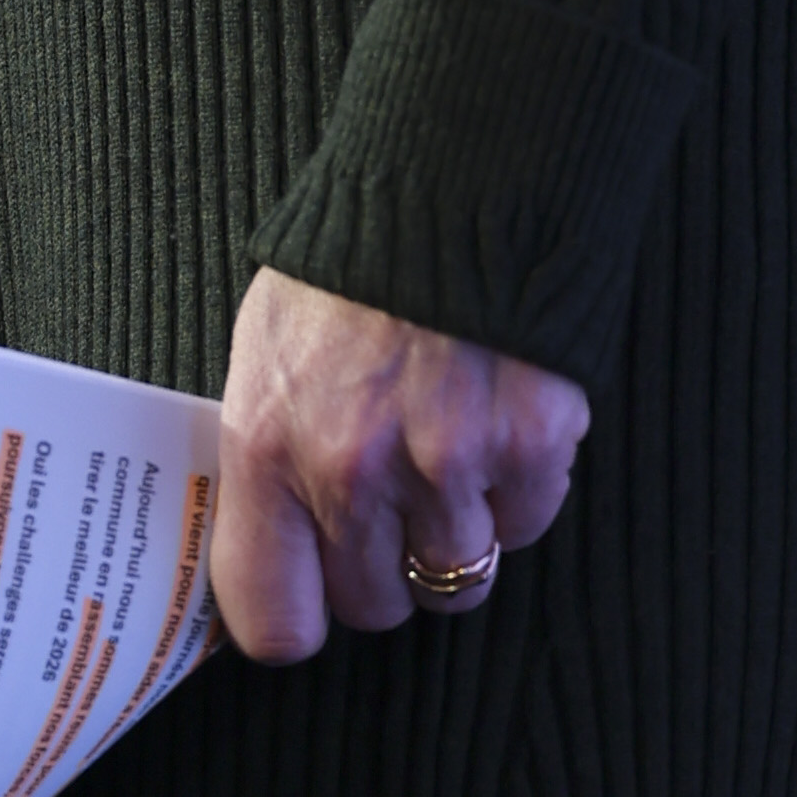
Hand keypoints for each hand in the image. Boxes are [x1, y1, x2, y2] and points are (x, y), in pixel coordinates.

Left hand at [211, 265, 589, 664]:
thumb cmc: (352, 263)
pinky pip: (526, 523)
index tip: (317, 602)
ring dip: (460, 533)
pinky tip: (500, 422)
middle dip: (389, 569)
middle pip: (376, 604)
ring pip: (460, 577)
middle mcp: (352, 465)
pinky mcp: (529, 441)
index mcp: (268, 444)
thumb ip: (269, 459)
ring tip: (453, 454)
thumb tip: (272, 555)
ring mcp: (446, 458)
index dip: (301, 620)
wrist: (453, 175)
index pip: (272, 619)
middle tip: (398, 504)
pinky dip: (519, 489)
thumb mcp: (268, 351)